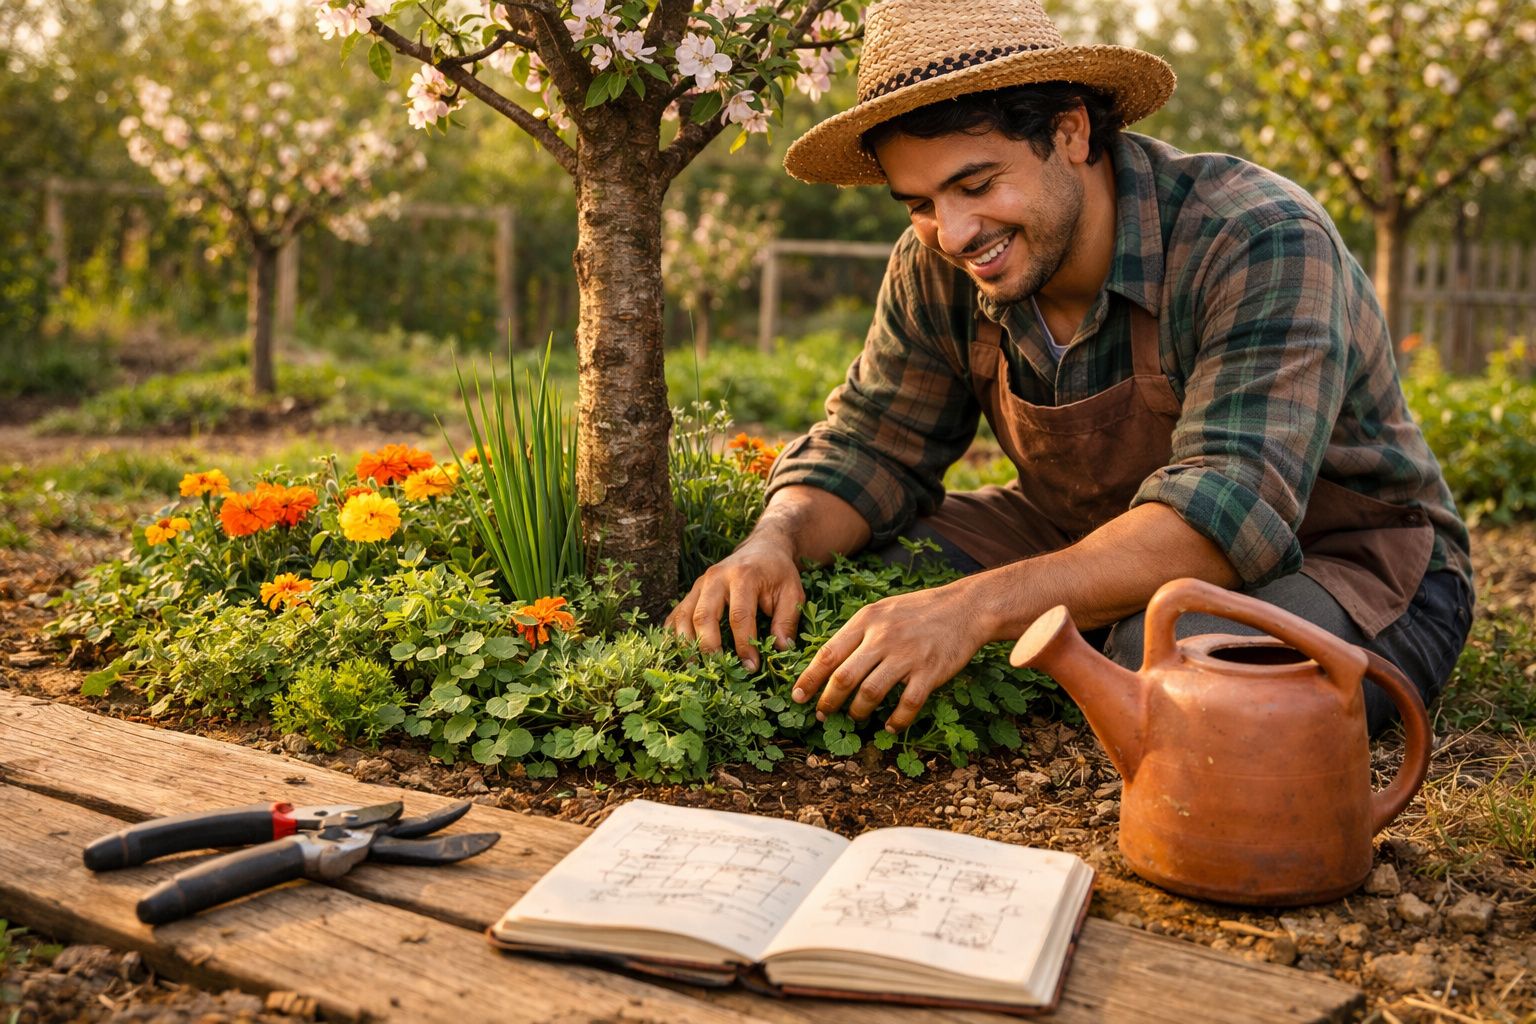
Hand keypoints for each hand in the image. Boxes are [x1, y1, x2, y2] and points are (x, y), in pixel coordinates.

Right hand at [665, 537, 804, 671]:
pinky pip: (675, 615)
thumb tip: (779, 650)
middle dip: (709, 648)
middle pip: (703, 616)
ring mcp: (699, 584)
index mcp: (743, 576)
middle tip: (719, 670)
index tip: (751, 667)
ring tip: (697, 668)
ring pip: (683, 616)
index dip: (743, 645)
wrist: (761, 549)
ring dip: (687, 645)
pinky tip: (681, 655)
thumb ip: (787, 621)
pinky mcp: (692, 592)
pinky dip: (674, 636)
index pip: (738, 616)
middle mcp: (716, 578)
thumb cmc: (777, 573)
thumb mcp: (792, 593)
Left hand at [792, 581, 989, 732]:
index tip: (797, 696)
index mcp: (867, 620)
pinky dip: (896, 720)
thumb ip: (857, 632)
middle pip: (844, 677)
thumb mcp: (882, 610)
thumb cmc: (919, 610)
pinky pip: (907, 704)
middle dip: (828, 701)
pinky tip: (890, 726)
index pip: (828, 653)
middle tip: (822, 715)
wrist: (965, 608)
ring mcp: (907, 655)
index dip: (809, 678)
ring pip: (871, 693)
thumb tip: (828, 661)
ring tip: (855, 717)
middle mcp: (883, 637)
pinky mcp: (930, 672)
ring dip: (858, 711)